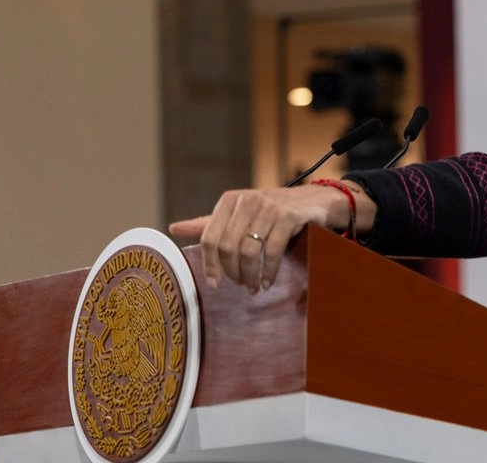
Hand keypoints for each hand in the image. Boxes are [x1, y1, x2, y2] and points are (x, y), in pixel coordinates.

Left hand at [168, 181, 374, 291]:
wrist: (313, 201)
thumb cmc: (271, 211)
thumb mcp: (239, 214)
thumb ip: (208, 224)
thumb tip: (173, 228)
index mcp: (229, 200)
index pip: (210, 237)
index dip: (210, 264)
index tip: (214, 284)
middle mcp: (247, 200)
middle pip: (228, 247)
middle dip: (233, 273)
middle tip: (241, 286)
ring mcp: (268, 207)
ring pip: (249, 250)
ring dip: (251, 275)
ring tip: (254, 287)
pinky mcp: (288, 216)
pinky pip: (272, 250)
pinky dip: (269, 271)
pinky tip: (268, 281)